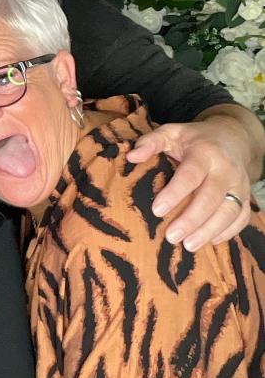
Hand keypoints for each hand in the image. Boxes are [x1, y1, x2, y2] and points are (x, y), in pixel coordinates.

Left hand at [126, 114, 252, 250]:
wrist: (233, 137)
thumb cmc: (195, 139)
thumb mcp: (171, 132)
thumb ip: (151, 142)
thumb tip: (131, 156)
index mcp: (205, 153)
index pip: (190, 175)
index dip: (174, 194)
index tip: (156, 210)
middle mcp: (226, 169)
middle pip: (211, 197)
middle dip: (191, 219)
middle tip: (171, 236)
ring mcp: (239, 185)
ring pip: (229, 211)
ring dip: (209, 230)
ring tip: (188, 245)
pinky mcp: (246, 197)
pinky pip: (242, 218)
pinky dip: (228, 231)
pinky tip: (210, 241)